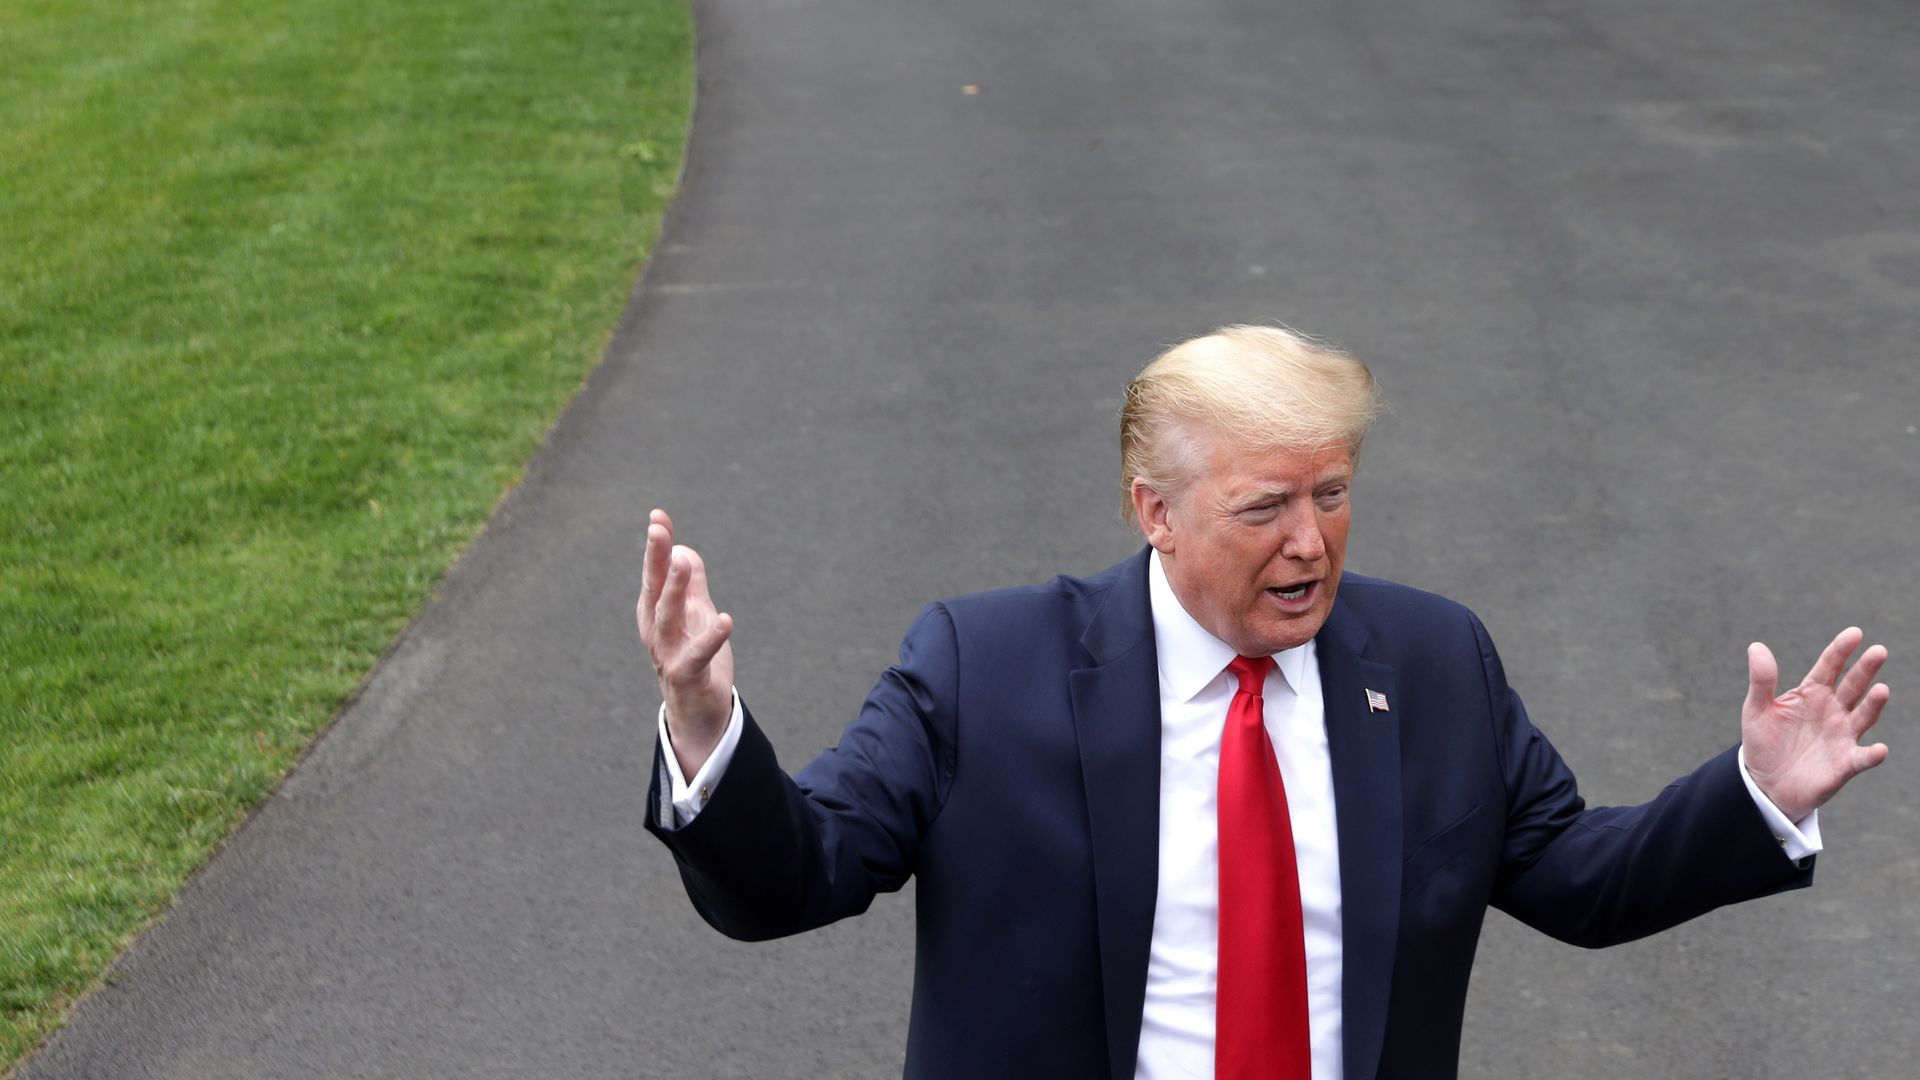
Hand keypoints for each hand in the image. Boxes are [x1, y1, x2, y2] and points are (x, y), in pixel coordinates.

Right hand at [637, 508, 734, 776]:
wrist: (698, 713)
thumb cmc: (694, 660)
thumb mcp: (695, 616)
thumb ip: (691, 586)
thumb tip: (684, 550)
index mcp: (656, 614)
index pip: (654, 574)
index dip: (656, 545)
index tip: (658, 516)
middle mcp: (656, 632)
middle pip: (653, 589)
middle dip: (655, 558)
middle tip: (658, 529)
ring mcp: (669, 654)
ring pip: (666, 618)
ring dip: (674, 589)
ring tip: (683, 562)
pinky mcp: (687, 676)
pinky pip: (698, 655)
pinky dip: (711, 637)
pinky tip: (725, 619)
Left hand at [1741, 627, 1890, 822]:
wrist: (1766, 784)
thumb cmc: (1765, 742)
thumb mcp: (1757, 709)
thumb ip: (1762, 680)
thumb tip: (1756, 646)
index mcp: (1812, 693)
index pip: (1829, 666)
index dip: (1841, 650)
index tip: (1854, 633)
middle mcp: (1833, 710)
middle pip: (1852, 686)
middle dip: (1865, 669)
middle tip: (1878, 651)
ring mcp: (1842, 736)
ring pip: (1863, 716)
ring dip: (1873, 704)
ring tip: (1881, 689)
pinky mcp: (1845, 764)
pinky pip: (1862, 758)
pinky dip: (1872, 755)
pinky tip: (1879, 750)